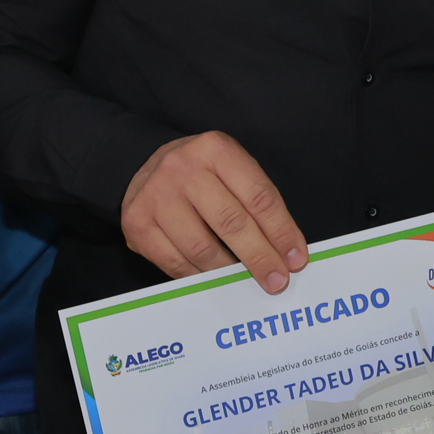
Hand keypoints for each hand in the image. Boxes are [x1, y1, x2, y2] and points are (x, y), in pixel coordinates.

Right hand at [121, 132, 308, 291]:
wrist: (143, 166)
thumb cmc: (200, 173)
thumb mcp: (230, 169)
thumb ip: (255, 202)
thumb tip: (285, 252)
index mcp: (215, 150)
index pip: (258, 196)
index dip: (281, 231)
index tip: (296, 258)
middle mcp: (182, 169)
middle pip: (231, 223)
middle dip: (260, 257)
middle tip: (278, 280)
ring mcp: (156, 196)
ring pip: (202, 248)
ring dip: (230, 273)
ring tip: (246, 283)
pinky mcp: (137, 224)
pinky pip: (176, 262)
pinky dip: (200, 277)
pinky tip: (215, 282)